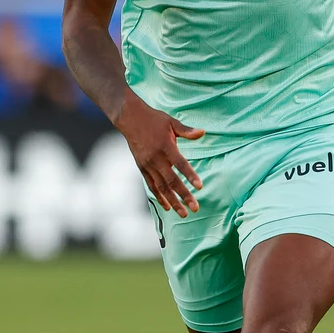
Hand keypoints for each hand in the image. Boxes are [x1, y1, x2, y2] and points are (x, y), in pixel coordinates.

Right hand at [116, 93, 204, 215]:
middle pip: (171, 181)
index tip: (200, 186)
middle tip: (195, 207)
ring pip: (161, 187)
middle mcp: (156, 158)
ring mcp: (148, 165)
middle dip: (184, 195)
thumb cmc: (154, 120)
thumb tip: (203, 132)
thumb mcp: (171, 122)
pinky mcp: (142, 168)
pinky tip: (168, 206)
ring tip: (183, 213)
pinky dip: (159, 197)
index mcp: (165, 146)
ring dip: (173, 201)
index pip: (180, 164)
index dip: (190, 175)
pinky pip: (152, 186)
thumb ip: (187, 131)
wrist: (130, 119)